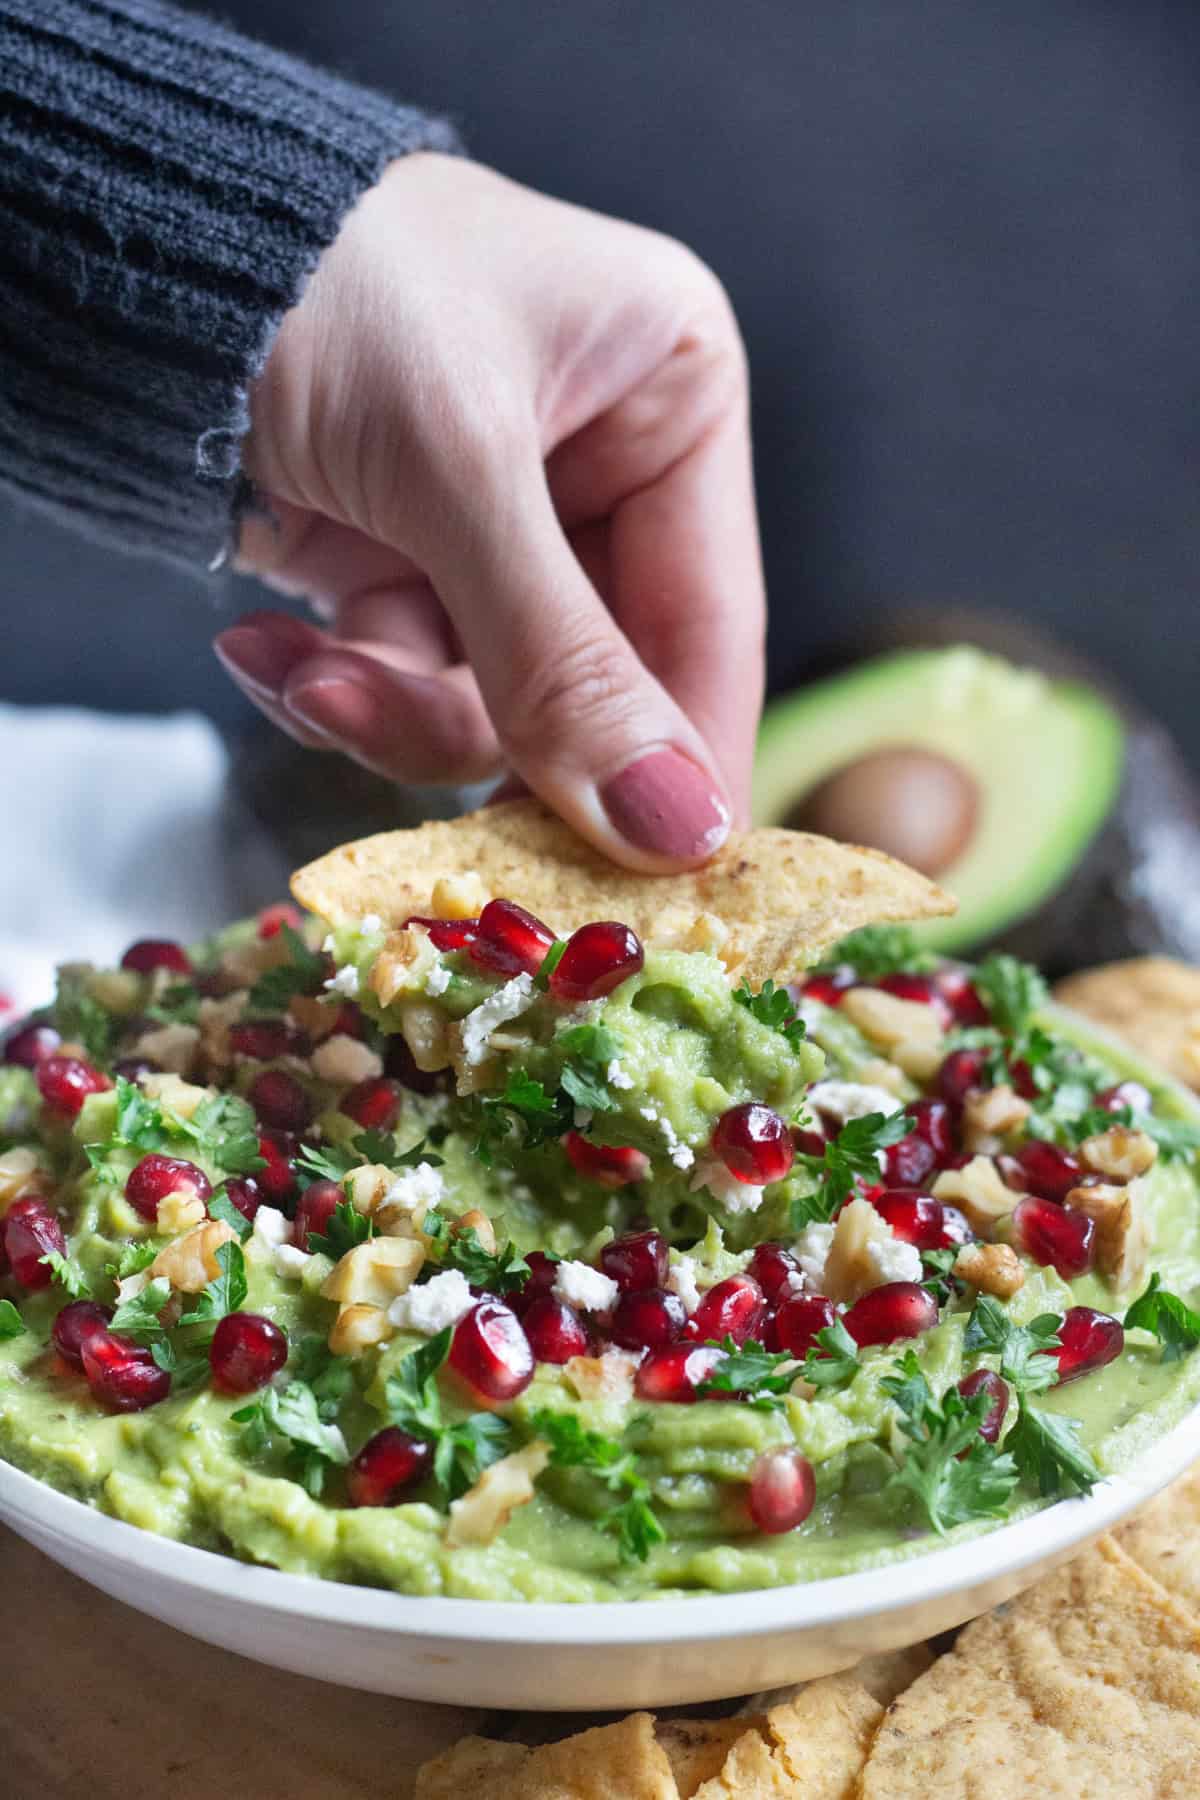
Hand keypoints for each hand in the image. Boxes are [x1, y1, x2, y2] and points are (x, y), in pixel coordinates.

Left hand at [217, 155, 763, 868]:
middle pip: (595, 681)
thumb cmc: (322, 283)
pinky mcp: (397, 558)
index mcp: (671, 392)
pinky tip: (260, 648)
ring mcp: (496, 521)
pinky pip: (397, 677)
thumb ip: (563, 660)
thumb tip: (678, 830)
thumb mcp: (457, 466)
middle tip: (433, 800)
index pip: (708, 620)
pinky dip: (328, 687)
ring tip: (303, 677)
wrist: (113, 237)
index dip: (683, 759)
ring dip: (387, 711)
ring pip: (487, 699)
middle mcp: (600, 462)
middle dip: (489, 731)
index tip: (662, 882)